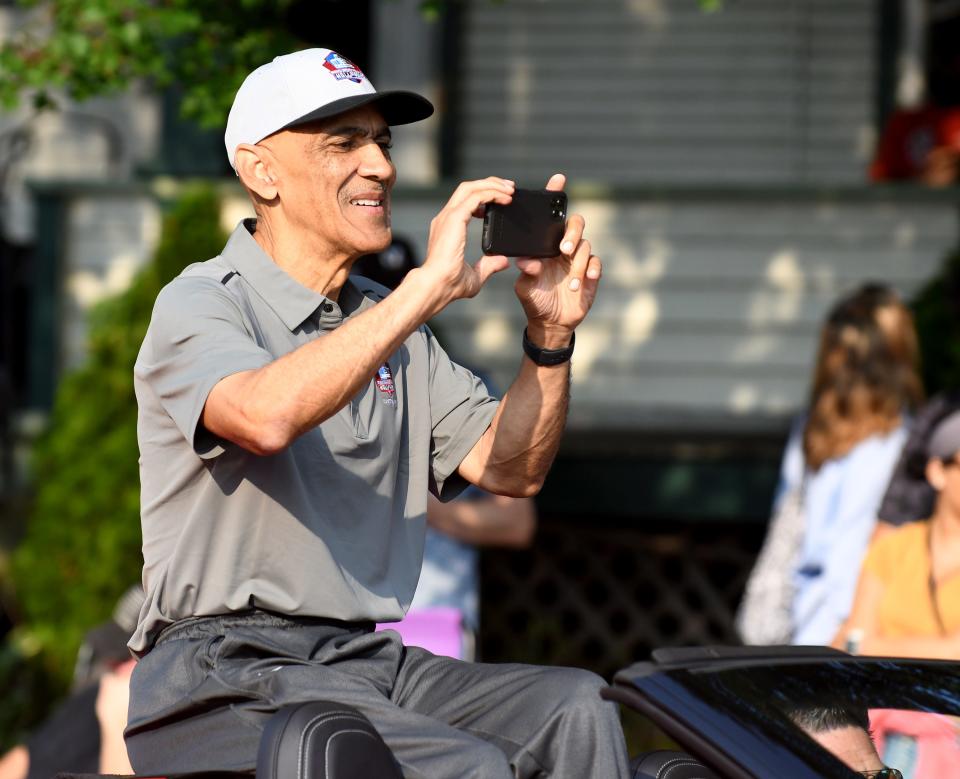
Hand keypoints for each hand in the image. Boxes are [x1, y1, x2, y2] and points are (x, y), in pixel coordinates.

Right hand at [418, 177, 515, 312]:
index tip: (501, 198)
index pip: (465, 201)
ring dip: (493, 184)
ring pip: (471, 187)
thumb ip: (488, 266)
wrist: (436, 286)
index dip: (483, 195)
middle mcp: (446, 218)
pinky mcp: (455, 218)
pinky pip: (476, 196)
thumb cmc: (449, 285)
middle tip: (510, 187)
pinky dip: (492, 193)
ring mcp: (448, 216)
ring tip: (510, 189)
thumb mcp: (475, 275)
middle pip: (468, 188)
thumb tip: (503, 262)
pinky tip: (506, 198)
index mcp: (448, 228)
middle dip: (490, 183)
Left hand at [514, 174, 600, 345]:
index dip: (555, 197)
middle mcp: (563, 248)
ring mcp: (578, 259)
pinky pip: (596, 263)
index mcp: (545, 245)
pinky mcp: (591, 273)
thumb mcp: (524, 288)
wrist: (550, 322)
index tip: (558, 179)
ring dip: (578, 263)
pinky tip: (583, 280)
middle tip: (563, 250)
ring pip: (585, 246)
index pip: (550, 217)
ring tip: (569, 283)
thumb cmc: (534, 300)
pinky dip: (591, 270)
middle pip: (575, 224)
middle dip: (571, 233)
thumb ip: (526, 274)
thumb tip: (526, 262)